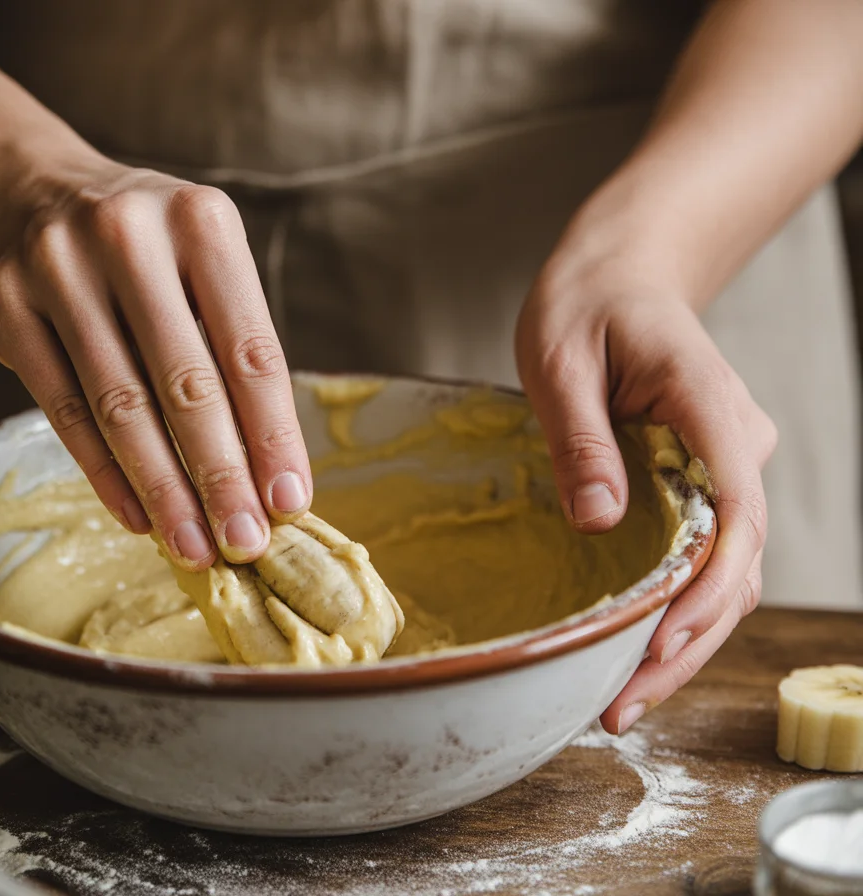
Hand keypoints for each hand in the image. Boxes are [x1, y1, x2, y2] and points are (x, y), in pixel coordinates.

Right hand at [0, 153, 311, 570]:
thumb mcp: (200, 261)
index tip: (290, 500)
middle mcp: (129, 235)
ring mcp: (58, 268)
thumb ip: (231, 346)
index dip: (272, 434)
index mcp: (201, 221)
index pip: (249, 349)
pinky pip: (64, 410)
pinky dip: (106, 473)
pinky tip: (138, 515)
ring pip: (121, 406)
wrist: (24, 190)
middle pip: (186, 383)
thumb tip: (270, 471)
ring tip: (194, 546)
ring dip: (163, 489)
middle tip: (244, 542)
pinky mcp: (4, 306)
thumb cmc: (142, 247)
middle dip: (221, 475)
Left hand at [515, 254, 776, 734]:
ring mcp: (728, 465)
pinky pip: (704, 554)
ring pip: (726, 570)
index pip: (736, 514)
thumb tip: (599, 523)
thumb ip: (581, 437)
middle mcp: (736, 444)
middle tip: (620, 709)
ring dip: (682, 640)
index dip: (706, 594)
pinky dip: (676, 608)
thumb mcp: (559, 359)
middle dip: (686, 644)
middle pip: (736, 563)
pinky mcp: (705, 481)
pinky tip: (635, 651)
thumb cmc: (586, 303)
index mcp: (708, 406)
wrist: (621, 274)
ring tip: (621, 702)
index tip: (658, 647)